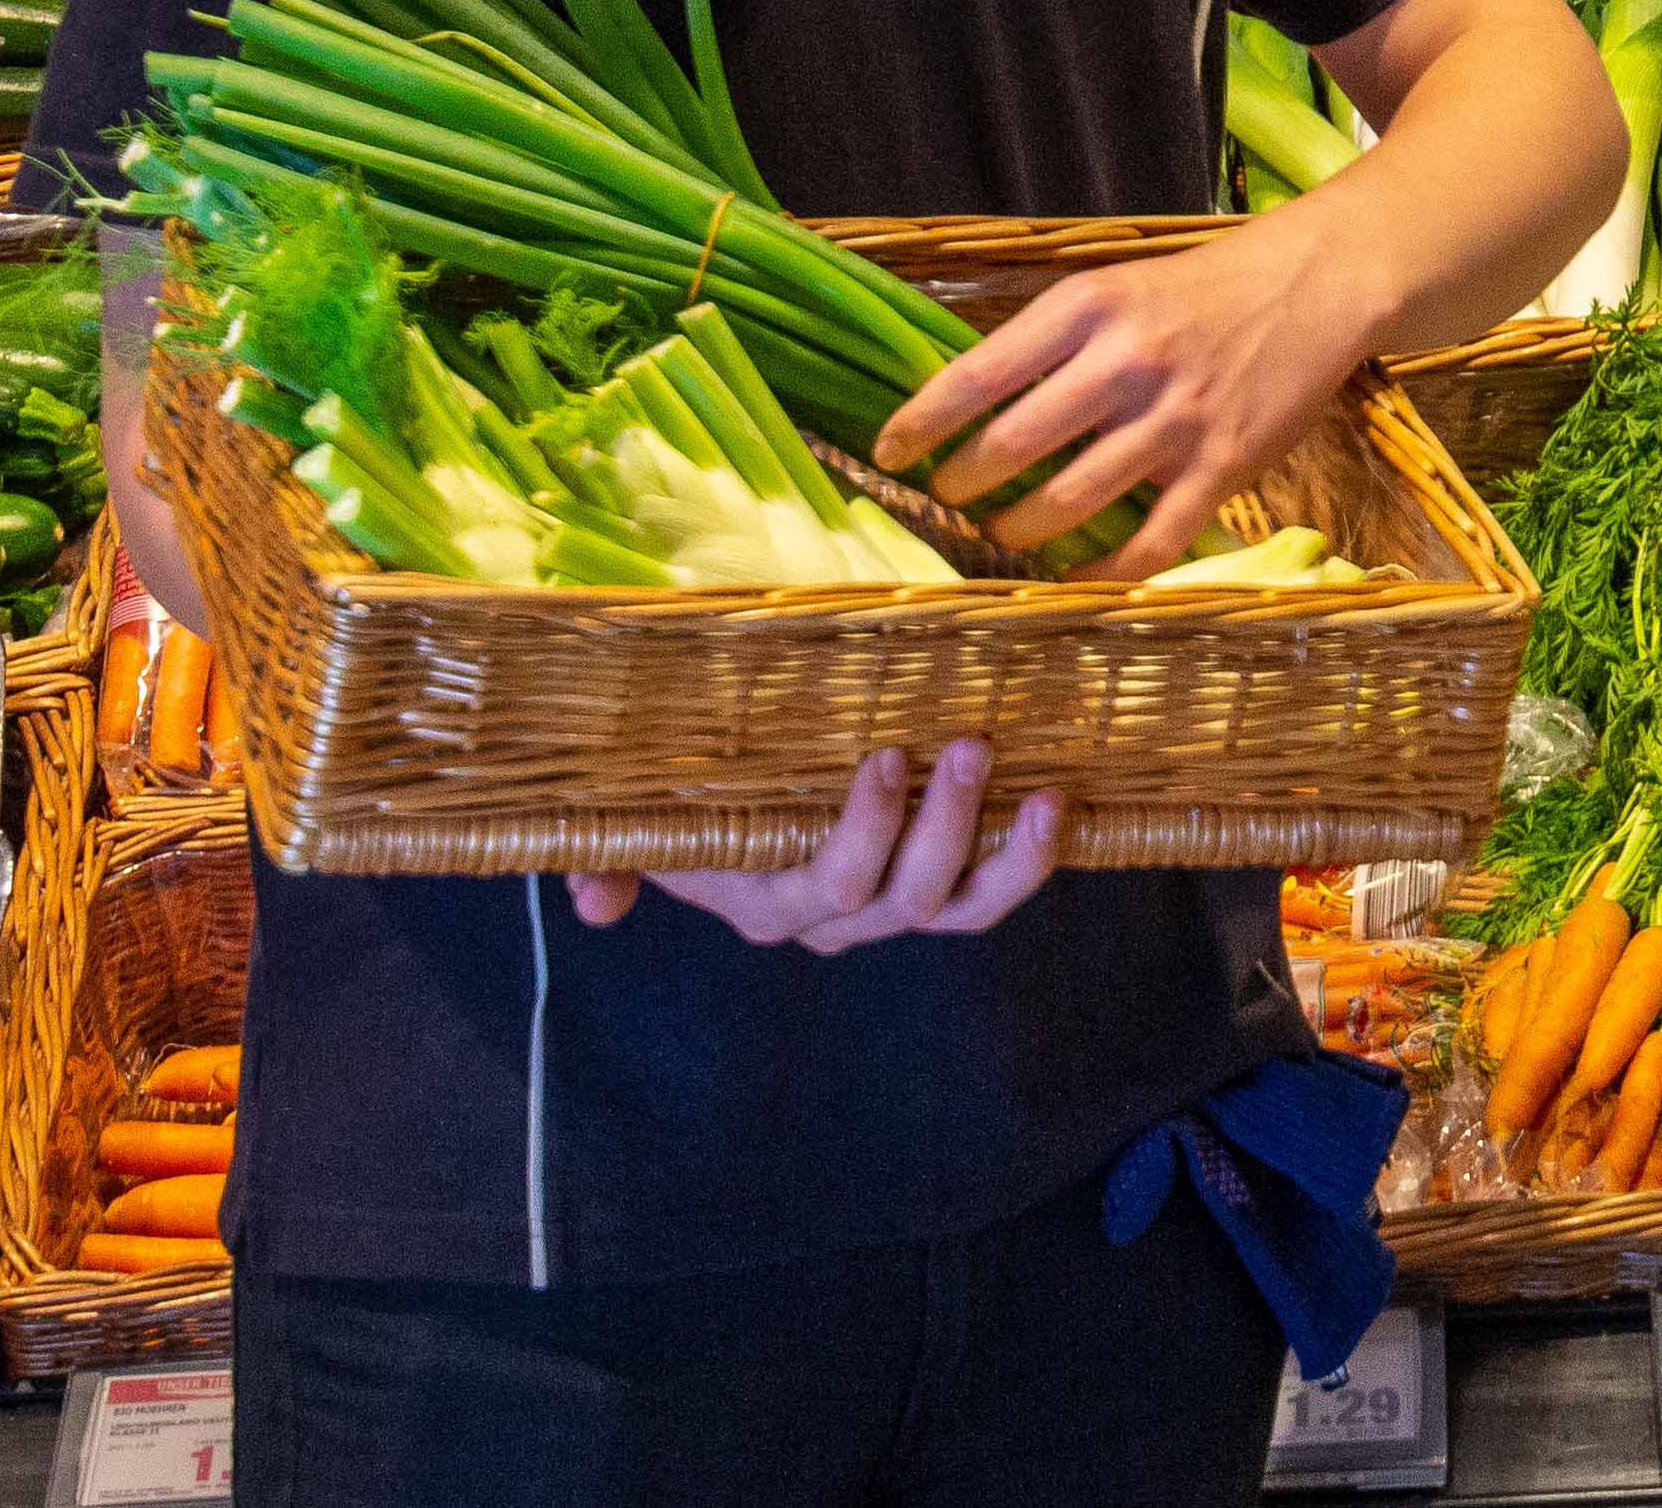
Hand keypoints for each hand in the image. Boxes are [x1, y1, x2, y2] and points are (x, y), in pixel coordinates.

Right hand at [565, 741, 1066, 948]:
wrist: (725, 803)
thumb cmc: (686, 803)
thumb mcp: (638, 828)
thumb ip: (610, 858)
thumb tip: (597, 904)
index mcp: (772, 903)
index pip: (829, 884)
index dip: (866, 830)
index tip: (888, 756)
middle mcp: (838, 918)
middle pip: (905, 895)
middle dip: (944, 823)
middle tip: (968, 743)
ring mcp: (895, 907)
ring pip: (962, 907)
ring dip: (1007, 854)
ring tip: (1040, 792)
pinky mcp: (940, 886)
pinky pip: (991, 892)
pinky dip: (1031, 860)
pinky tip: (1064, 809)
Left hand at [872, 219, 1372, 580]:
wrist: (1314, 286)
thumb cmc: (1200, 290)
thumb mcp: (1114, 288)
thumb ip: (1049, 340)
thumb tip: (962, 399)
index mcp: (1089, 308)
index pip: (978, 374)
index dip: (921, 423)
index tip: (889, 453)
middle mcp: (1127, 362)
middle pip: (1011, 447)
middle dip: (961, 487)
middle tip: (951, 499)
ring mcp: (1177, 419)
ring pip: (1070, 502)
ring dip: (1020, 530)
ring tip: (1008, 533)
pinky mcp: (1223, 466)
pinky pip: (1150, 543)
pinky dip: (1102, 573)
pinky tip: (1075, 577)